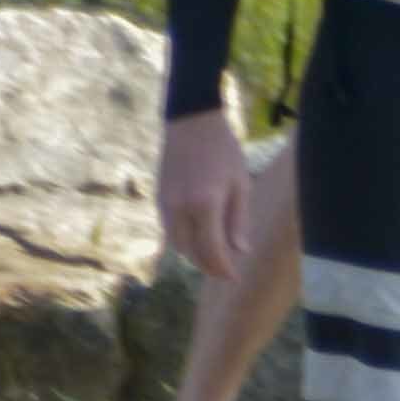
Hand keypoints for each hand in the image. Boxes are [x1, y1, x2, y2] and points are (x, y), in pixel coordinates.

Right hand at [158, 114, 251, 281]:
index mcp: (205, 205)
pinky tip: (199, 239)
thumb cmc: (223, 151)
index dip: (223, 268)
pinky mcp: (159, 198)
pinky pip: (169, 230)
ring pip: (176, 243)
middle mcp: (180, 208)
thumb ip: (238, 220)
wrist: (191, 123)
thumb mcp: (241, 185)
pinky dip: (183, 240)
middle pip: (190, 252)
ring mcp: (165, 203)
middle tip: (225, 271)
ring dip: (194, 255)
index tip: (234, 277)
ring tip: (214, 258)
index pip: (212, 250)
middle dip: (208, 266)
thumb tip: (239, 251)